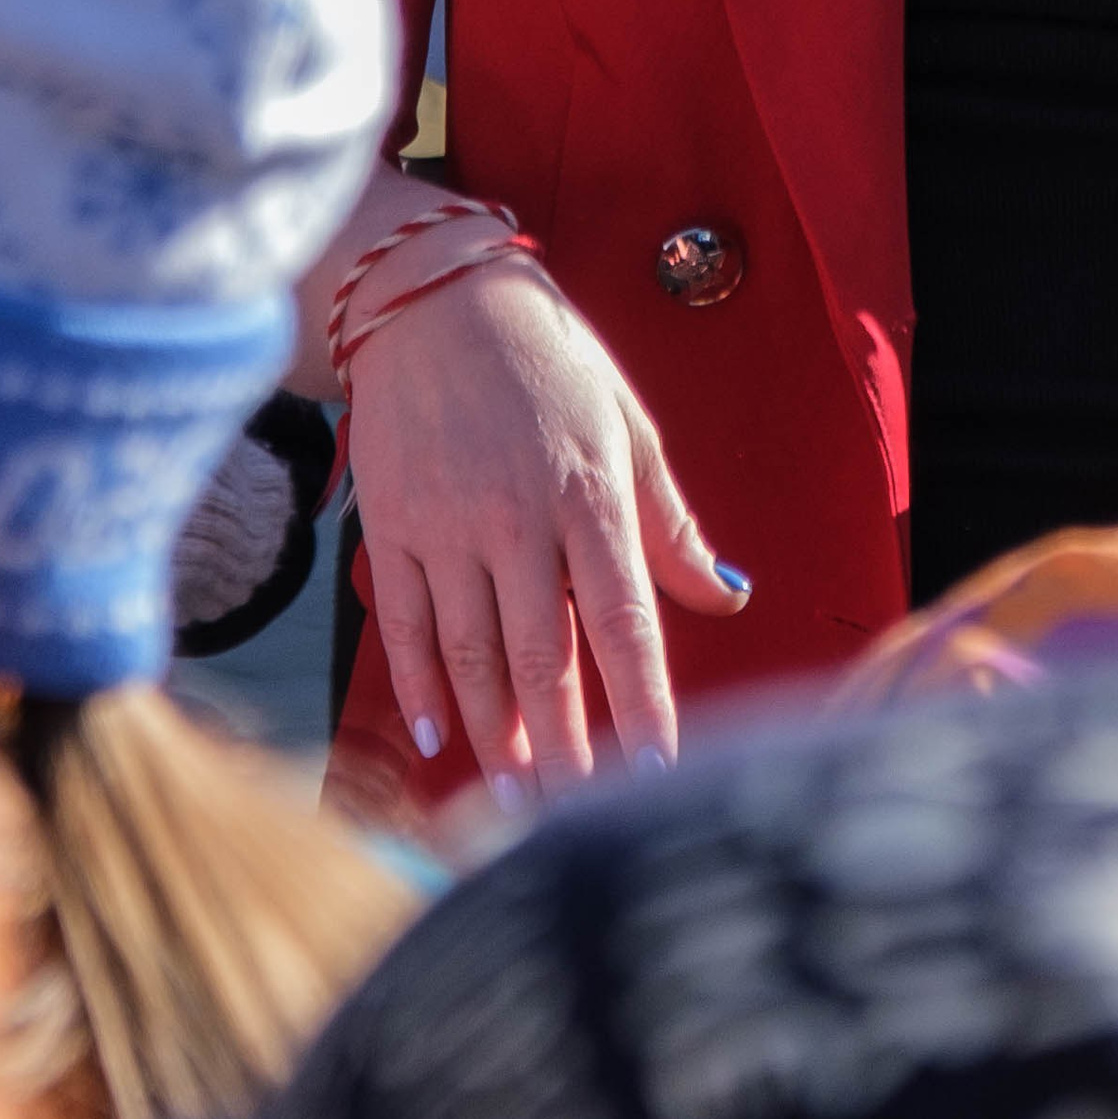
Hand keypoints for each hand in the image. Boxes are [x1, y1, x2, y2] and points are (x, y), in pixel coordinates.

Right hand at [341, 247, 748, 797]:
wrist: (437, 299)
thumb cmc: (550, 364)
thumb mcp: (626, 426)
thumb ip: (668, 522)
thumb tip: (728, 595)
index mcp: (589, 493)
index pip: (626, 621)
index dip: (643, 704)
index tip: (661, 774)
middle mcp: (516, 517)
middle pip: (544, 656)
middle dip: (566, 747)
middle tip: (577, 819)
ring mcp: (445, 523)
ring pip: (471, 652)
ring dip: (496, 732)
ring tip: (519, 791)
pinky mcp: (390, 523)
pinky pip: (401, 621)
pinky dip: (419, 685)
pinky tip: (439, 736)